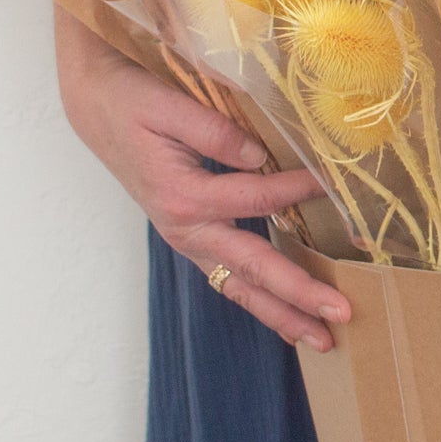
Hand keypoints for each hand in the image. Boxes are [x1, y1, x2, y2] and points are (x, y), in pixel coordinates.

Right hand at [55, 8, 348, 350]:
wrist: (98, 109)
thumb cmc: (133, 103)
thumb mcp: (167, 105)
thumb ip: (212, 132)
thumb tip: (259, 156)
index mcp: (182, 196)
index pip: (255, 199)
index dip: (297, 191)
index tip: (333, 184)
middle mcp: (186, 229)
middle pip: (252, 269)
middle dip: (299, 294)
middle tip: (342, 313)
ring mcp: (188, 240)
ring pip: (241, 287)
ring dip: (283, 314)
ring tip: (323, 339)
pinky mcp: (192, 240)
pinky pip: (230, 279)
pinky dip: (261, 300)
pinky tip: (288, 319)